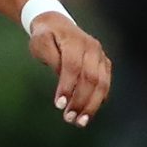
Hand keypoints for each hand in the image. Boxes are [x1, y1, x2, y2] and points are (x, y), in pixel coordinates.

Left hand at [29, 13, 110, 127]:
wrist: (57, 24)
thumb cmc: (45, 36)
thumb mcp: (40, 43)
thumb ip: (51, 58)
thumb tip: (63, 77)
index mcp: (75, 41)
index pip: (72, 66)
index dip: (67, 87)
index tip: (58, 105)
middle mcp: (93, 48)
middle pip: (91, 78)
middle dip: (81, 101)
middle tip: (69, 118)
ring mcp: (100, 56)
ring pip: (102, 83)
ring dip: (92, 105)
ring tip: (80, 122)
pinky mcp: (104, 64)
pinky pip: (105, 84)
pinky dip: (98, 100)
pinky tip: (88, 113)